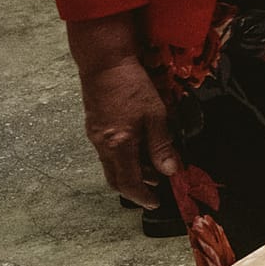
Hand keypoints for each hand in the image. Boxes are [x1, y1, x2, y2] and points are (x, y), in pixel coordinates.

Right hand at [76, 52, 178, 207]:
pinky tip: (138, 148)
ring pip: (111, 165)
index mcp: (118, 145)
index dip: (142, 195)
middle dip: (134, 188)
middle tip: (155, 189)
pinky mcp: (94, 126)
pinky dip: (123, 158)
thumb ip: (161, 145)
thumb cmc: (133, 86)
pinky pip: (108, 152)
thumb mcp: (155, 114)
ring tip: (152, 168)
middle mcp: (102, 145)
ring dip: (130, 171)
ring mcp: (95, 136)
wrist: (105, 63)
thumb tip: (170, 171)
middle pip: (115, 178)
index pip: (128, 182)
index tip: (155, 202)